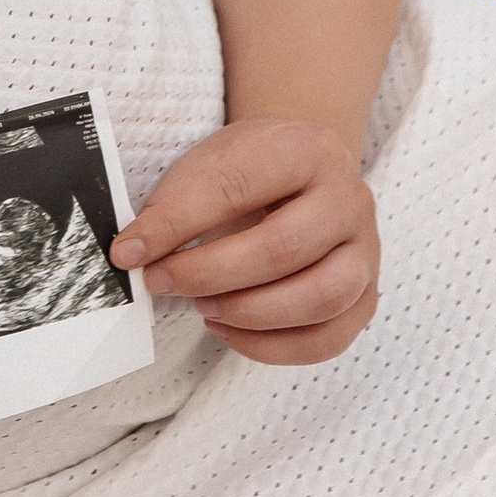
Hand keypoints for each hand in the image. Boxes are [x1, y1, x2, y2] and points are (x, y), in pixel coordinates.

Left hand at [111, 119, 379, 364]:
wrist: (307, 173)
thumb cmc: (253, 169)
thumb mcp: (210, 164)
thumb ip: (174, 205)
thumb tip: (133, 254)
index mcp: (307, 149)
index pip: (236, 188)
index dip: (175, 225)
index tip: (128, 252)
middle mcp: (349, 199)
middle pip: (283, 248)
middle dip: (209, 273)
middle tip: (160, 282)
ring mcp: (366, 251)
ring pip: (318, 298)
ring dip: (247, 314)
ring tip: (201, 307)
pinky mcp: (367, 298)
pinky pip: (327, 339)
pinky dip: (271, 347)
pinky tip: (229, 331)